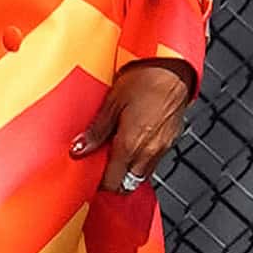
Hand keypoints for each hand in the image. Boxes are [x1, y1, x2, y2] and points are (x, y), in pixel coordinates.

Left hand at [70, 60, 193, 193]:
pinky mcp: (170, 141)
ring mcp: (162, 149)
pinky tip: (131, 142)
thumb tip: (78, 150)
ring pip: (140, 175)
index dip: (98, 183)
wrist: (174, 68)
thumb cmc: (145, 79)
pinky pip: (152, 162)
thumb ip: (96, 131)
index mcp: (131, 145)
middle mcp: (148, 152)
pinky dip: (139, 160)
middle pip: (126, 184)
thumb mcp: (113, 102)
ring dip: (126, 171)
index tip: (88, 175)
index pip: (112, 182)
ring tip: (114, 153)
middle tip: (99, 166)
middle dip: (111, 180)